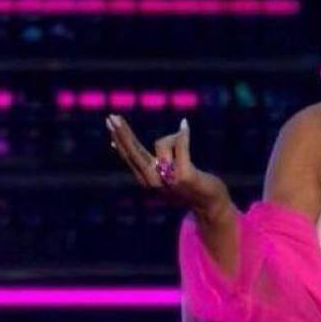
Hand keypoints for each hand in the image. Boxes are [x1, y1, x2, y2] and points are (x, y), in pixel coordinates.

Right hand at [105, 114, 228, 215]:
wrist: (210, 205)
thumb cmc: (187, 188)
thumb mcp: (163, 176)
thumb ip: (147, 164)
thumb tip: (126, 145)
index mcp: (146, 180)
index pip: (128, 156)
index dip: (119, 139)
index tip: (110, 123)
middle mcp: (153, 181)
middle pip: (134, 152)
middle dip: (123, 133)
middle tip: (113, 116)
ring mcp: (169, 179)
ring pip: (161, 144)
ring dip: (174, 137)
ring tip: (186, 141)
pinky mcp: (186, 176)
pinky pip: (181, 146)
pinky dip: (183, 134)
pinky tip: (184, 124)